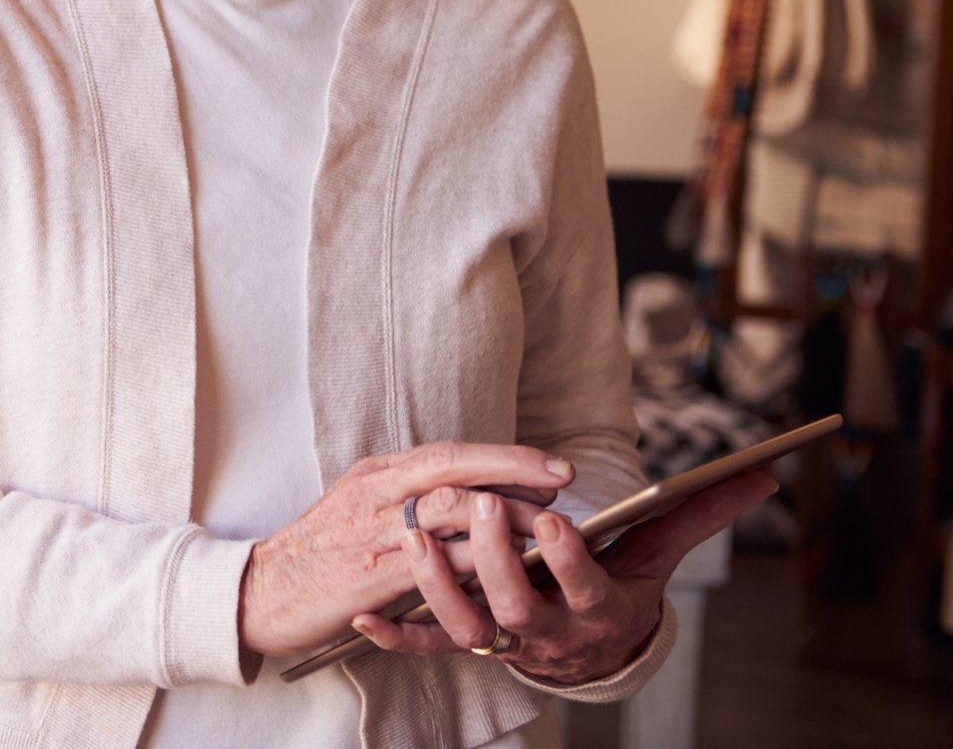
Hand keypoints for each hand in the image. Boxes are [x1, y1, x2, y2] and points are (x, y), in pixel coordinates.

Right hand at [237, 441, 576, 657]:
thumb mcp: (356, 506)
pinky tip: (505, 568)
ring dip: (503, 516)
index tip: (549, 465)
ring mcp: (374, 532)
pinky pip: (434, 562)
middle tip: (561, 483)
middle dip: (514, 472)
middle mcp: (377, 493)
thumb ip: (404, 495)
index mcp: (376, 474)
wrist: (260, 590)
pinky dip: (474, 561)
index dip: (504, 456)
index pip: (450, 452)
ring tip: (544, 527)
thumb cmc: (315, 553)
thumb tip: (463, 492)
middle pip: (455, 468)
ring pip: (450, 509)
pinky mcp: (372, 574)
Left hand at [351, 469, 776, 682]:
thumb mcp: (659, 556)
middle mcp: (548, 631)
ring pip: (468, 623)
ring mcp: (504, 642)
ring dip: (440, 585)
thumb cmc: (620, 587)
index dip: (569, 558)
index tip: (554, 522)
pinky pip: (430, 648)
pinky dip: (398, 639)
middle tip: (481, 508)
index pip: (584, 585)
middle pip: (517, 602)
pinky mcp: (467, 646)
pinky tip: (366, 620)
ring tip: (419, 539)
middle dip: (498, 557)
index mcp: (596, 607)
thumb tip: (763, 478)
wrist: (593, 652)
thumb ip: (700, 515)